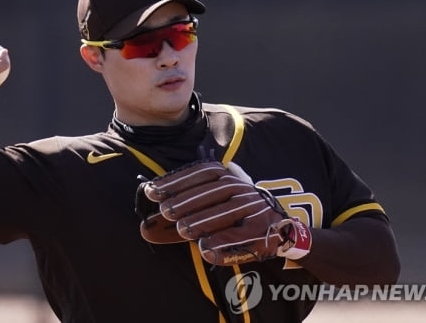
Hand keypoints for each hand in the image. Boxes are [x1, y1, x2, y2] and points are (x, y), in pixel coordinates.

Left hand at [136, 161, 310, 264]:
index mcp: (227, 177)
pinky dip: (223, 245)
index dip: (176, 182)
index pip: (199, 175)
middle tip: (166, 211)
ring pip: (225, 214)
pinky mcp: (263, 232)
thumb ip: (183, 204)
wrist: (280, 226)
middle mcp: (241, 190)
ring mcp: (253, 210)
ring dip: (203, 221)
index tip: (153, 191)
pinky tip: (204, 250)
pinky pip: (241, 238)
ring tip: (183, 229)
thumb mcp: (214, 198)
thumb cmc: (235, 211)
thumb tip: (145, 214)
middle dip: (186, 202)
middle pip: (210, 193)